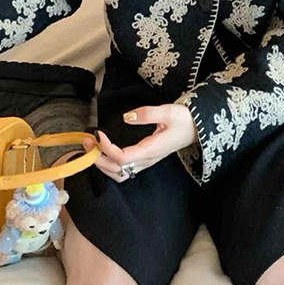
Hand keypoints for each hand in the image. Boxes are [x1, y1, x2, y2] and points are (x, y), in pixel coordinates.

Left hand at [80, 104, 197, 181]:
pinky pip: (124, 170)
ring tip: (91, 149)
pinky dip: (110, 166)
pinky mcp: (146, 160)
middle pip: (117, 169)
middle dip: (98, 158)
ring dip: (103, 165)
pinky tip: (104, 154)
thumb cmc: (184, 119)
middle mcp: (147, 160)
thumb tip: (127, 117)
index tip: (98, 133)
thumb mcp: (167, 111)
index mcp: (151, 150)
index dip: (107, 148)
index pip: (123, 158)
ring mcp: (146, 162)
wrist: (197, 128)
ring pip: (119, 174)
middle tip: (86, 142)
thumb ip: (147, 113)